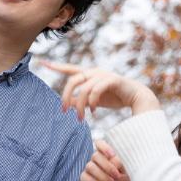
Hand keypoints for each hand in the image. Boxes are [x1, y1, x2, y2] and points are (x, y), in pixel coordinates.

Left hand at [44, 61, 159, 119]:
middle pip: (73, 80)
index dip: (57, 66)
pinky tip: (94, 112)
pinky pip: (95, 91)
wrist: (136, 98)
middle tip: (65, 111)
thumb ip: (82, 100)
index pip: (70, 69)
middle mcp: (95, 72)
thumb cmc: (115, 98)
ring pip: (83, 88)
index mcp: (90, 74)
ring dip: (79, 106)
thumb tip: (69, 103)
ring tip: (81, 117)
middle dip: (66, 96)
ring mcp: (103, 75)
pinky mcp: (112, 80)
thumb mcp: (94, 101)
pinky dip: (92, 103)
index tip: (43, 63)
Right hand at [81, 139, 131, 180]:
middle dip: (107, 166)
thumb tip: (112, 160)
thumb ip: (121, 162)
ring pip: (90, 167)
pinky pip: (87, 179)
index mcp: (106, 154)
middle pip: (95, 156)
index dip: (104, 147)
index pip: (100, 143)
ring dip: (103, 176)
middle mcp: (96, 159)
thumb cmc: (125, 179)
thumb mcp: (128, 170)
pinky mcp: (85, 179)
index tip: (112, 155)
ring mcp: (89, 168)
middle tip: (117, 175)